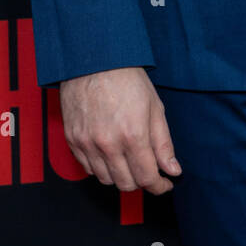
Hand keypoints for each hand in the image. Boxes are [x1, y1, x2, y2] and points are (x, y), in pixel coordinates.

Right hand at [59, 65, 180, 192]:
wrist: (94, 59)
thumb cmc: (127, 79)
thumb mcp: (155, 107)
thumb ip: (163, 143)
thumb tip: (173, 170)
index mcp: (133, 136)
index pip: (146, 178)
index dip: (159, 186)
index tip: (164, 184)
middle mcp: (108, 144)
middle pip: (126, 184)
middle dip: (141, 181)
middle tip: (148, 169)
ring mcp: (87, 144)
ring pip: (106, 179)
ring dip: (120, 175)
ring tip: (128, 159)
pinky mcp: (73, 140)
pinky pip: (88, 168)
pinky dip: (101, 167)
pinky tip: (110, 153)